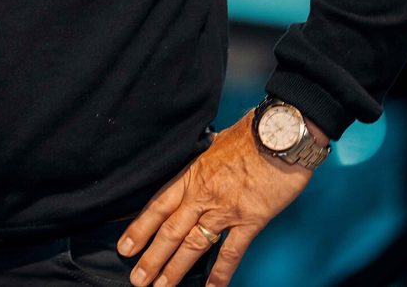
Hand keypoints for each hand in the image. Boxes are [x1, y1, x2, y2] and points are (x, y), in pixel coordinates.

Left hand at [118, 113, 320, 286]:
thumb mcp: (215, 141)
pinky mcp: (250, 219)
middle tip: (137, 278)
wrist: (281, 133)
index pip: (157, 206)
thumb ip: (203, 157)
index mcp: (191, 174)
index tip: (125, 245)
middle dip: (150, 257)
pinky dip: (221, 272)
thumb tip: (199, 156)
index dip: (139, 228)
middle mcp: (202, 194)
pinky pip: (231, 251)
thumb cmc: (251, 133)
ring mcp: (225, 209)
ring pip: (193, 244)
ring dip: (175, 268)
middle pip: (169, 230)